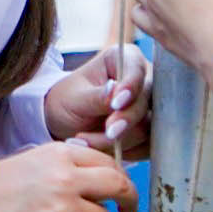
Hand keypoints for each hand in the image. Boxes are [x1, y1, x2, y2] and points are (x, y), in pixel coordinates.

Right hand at [0, 140, 137, 211]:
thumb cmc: (1, 187)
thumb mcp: (37, 160)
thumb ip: (71, 164)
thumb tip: (108, 176)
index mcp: (61, 154)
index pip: (109, 163)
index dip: (120, 178)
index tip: (122, 190)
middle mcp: (65, 178)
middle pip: (118, 186)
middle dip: (128, 199)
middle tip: (127, 209)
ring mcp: (61, 209)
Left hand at [44, 45, 150, 159]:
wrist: (64, 123)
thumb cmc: (67, 101)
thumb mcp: (74, 97)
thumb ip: (96, 96)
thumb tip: (114, 92)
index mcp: (125, 59)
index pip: (137, 70)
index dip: (130, 87)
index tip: (116, 104)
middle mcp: (143, 81)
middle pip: (147, 102)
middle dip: (126, 120)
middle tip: (108, 133)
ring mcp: (148, 108)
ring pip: (148, 127)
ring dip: (120, 141)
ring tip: (86, 142)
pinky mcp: (149, 132)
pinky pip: (147, 146)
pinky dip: (125, 152)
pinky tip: (102, 150)